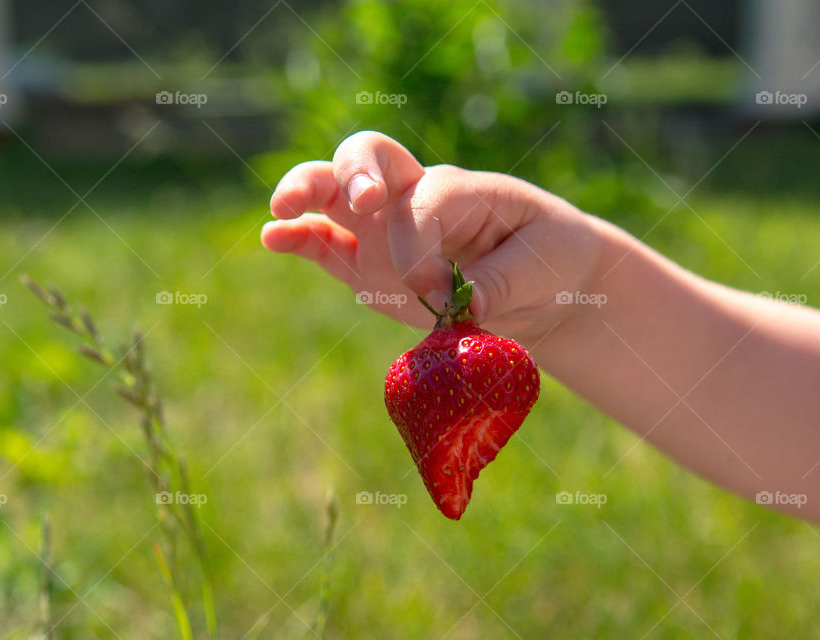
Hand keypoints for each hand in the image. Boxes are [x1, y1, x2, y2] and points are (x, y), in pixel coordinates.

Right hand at [261, 131, 602, 341]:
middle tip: (362, 202)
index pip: (422, 204)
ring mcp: (382, 229)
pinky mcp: (366, 264)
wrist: (541, 284)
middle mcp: (412, 198)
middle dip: (354, 173)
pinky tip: (272, 238)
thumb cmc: (547, 259)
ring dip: (305, 193)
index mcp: (459, 189)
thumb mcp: (543, 266)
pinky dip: (296, 239)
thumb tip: (460, 307)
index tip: (449, 296)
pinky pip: (324, 245)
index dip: (424, 249)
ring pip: (332, 193)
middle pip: (367, 157)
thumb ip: (500, 283)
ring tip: (282, 209)